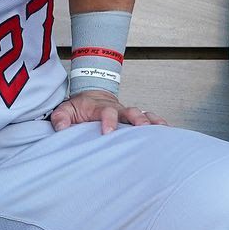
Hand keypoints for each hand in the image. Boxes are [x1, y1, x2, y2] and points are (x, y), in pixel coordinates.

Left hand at [48, 90, 166, 133]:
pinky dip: (159, 124)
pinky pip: (149, 119)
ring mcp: (127, 113)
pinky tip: (168, 132)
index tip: (107, 132)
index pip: (106, 111)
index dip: (108, 120)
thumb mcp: (65, 110)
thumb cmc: (79, 107)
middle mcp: (117, 109)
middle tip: (142, 129)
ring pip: (143, 114)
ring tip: (162, 130)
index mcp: (100, 107)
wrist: (91, 97)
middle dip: (137, 119)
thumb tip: (61, 127)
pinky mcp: (133, 119)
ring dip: (152, 121)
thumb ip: (61, 117)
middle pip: (130, 111)